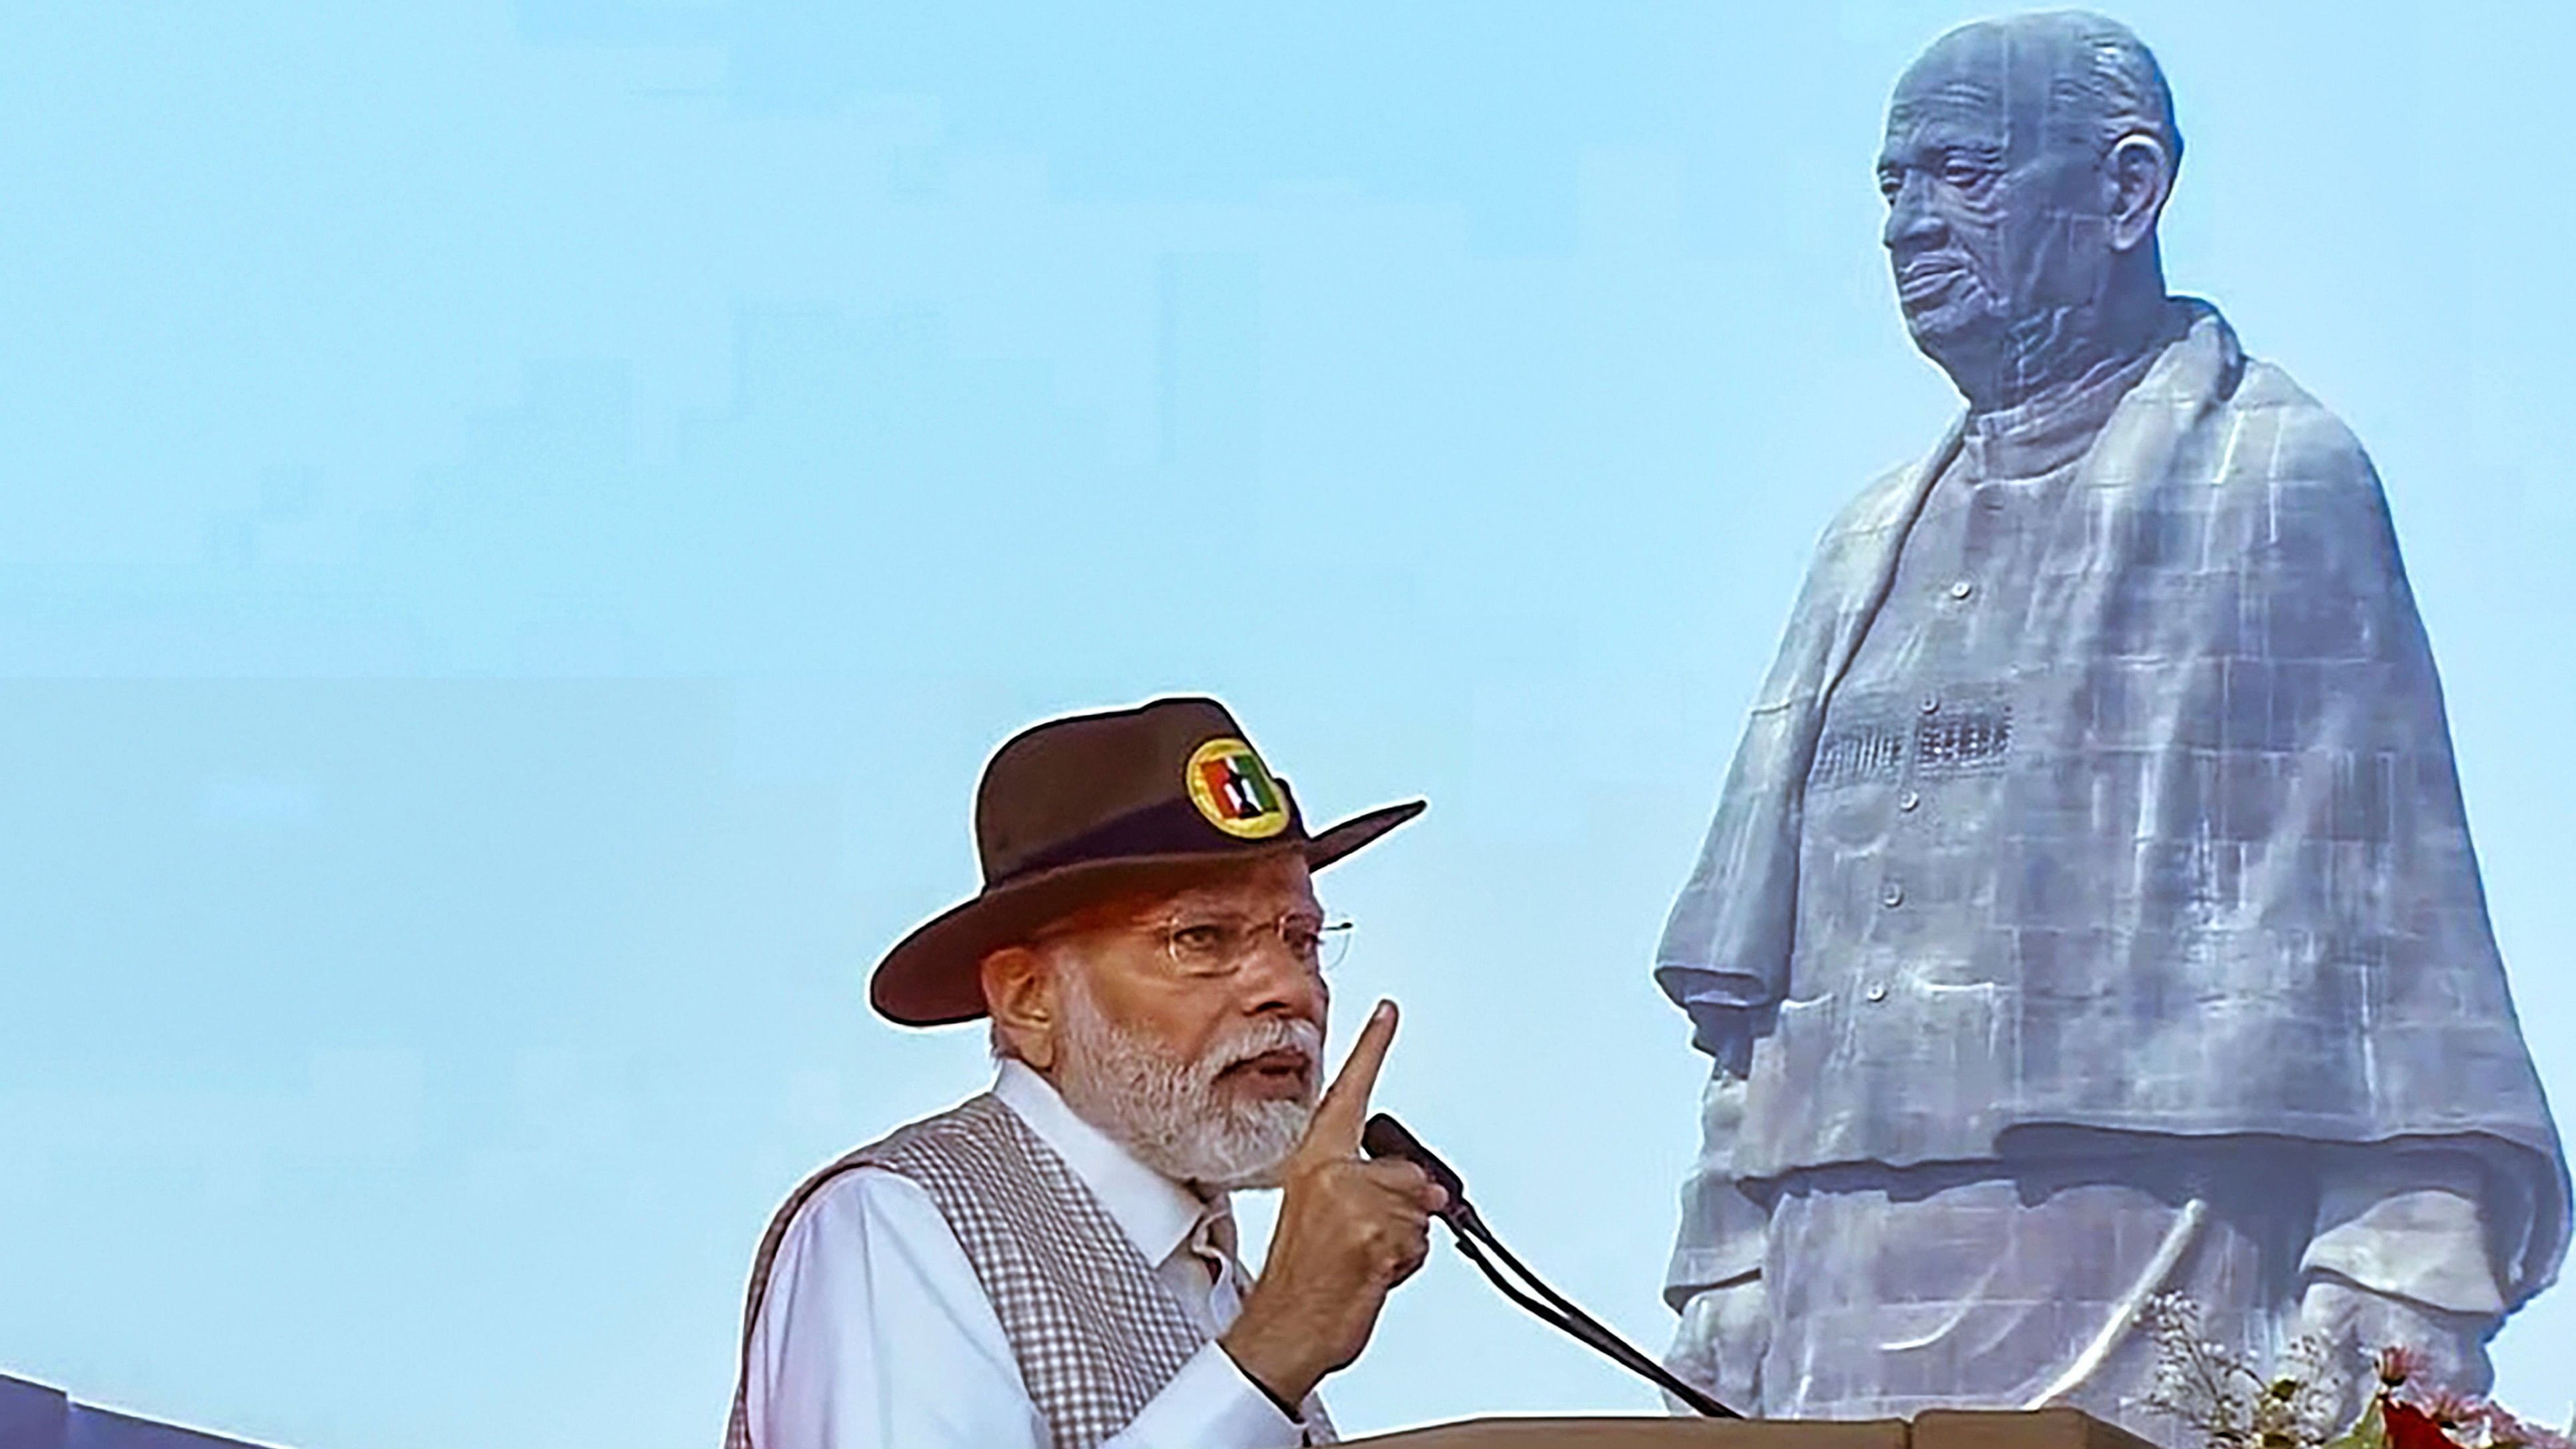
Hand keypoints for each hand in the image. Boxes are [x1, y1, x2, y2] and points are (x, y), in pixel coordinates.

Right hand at [1220, 1000, 1446, 1407]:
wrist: (1284, 1331)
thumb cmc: (1305, 1281)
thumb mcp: (1329, 1218)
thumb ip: (1374, 1190)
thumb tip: (1432, 1195)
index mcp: (1313, 1161)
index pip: (1347, 1093)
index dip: (1370, 1048)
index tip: (1389, 1012)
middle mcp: (1330, 1173)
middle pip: (1404, 1172)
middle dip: (1401, 1213)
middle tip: (1361, 1246)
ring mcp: (1351, 1202)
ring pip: (1417, 1207)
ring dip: (1403, 1243)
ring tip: (1362, 1262)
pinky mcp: (1372, 1232)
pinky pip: (1420, 1238)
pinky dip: (1407, 1263)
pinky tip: (1372, 1275)